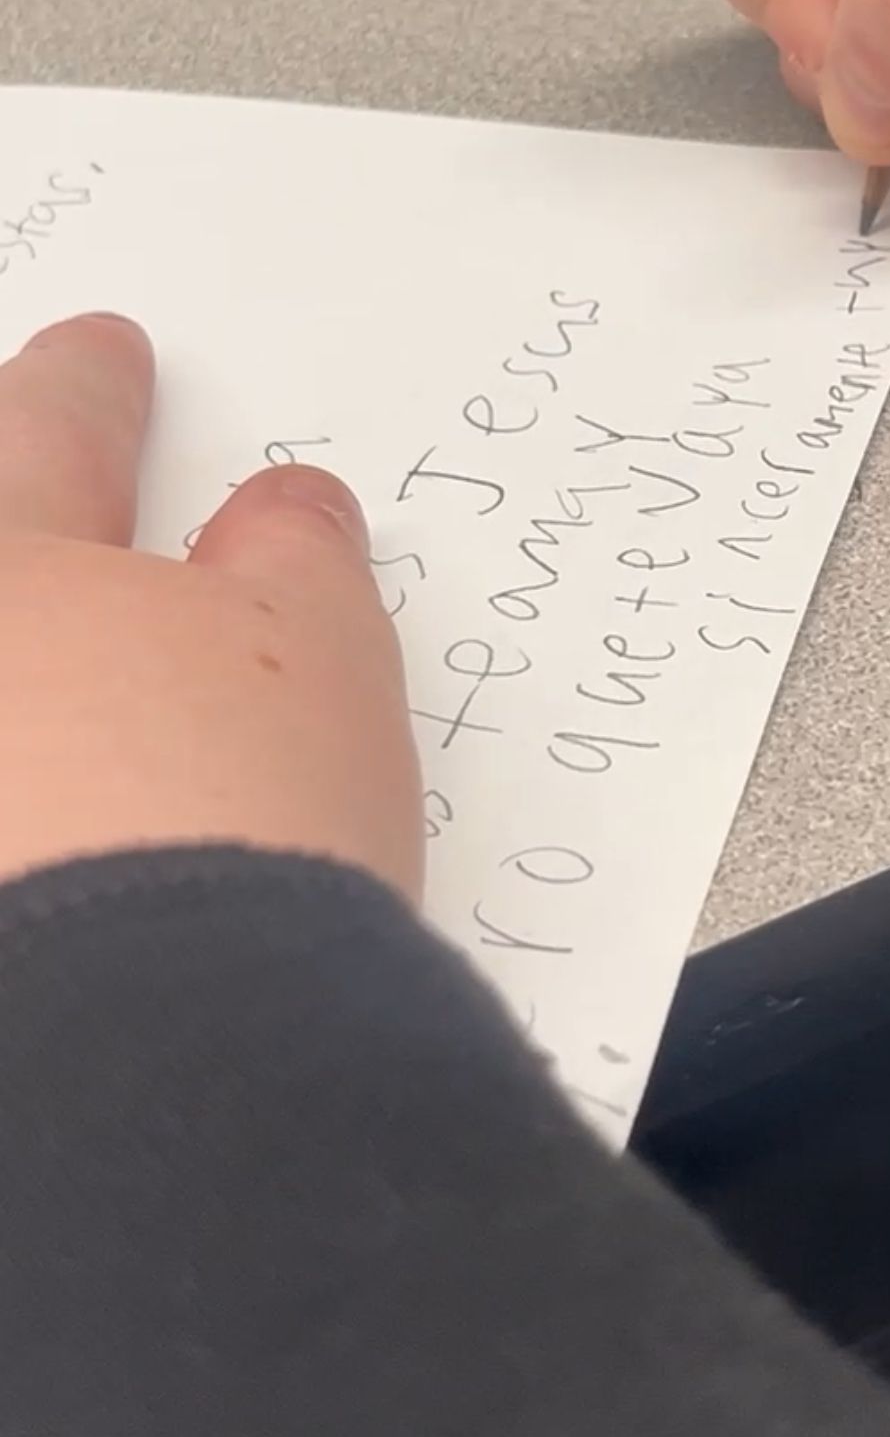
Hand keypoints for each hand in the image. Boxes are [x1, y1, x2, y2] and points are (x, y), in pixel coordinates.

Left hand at [0, 314, 421, 895]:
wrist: (140, 1082)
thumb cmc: (221, 828)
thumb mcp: (311, 652)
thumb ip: (292, 556)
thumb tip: (282, 511)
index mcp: (0, 577)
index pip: (44, 434)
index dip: (87, 391)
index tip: (104, 354)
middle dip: (12, 498)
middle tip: (38, 452)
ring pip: (0, 713)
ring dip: (30, 673)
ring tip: (62, 677)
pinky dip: (25, 807)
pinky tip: (49, 838)